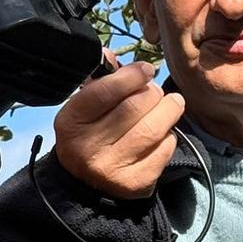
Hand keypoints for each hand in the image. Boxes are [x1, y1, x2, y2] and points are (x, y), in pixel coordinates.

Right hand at [52, 56, 185, 199]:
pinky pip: (163, 150)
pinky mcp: (136, 184)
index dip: (131, 75)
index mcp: (71, 122)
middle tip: (155, 91)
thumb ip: (98, 82)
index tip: (146, 70)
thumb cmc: (87, 137)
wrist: (84, 187)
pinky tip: (163, 133)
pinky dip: (169, 136)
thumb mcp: (82, 110)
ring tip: (171, 104)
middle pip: (134, 107)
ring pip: (153, 128)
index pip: (105, 91)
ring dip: (168, 110)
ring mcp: (113, 168)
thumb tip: (111, 54)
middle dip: (153, 92)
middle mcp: (88, 147)